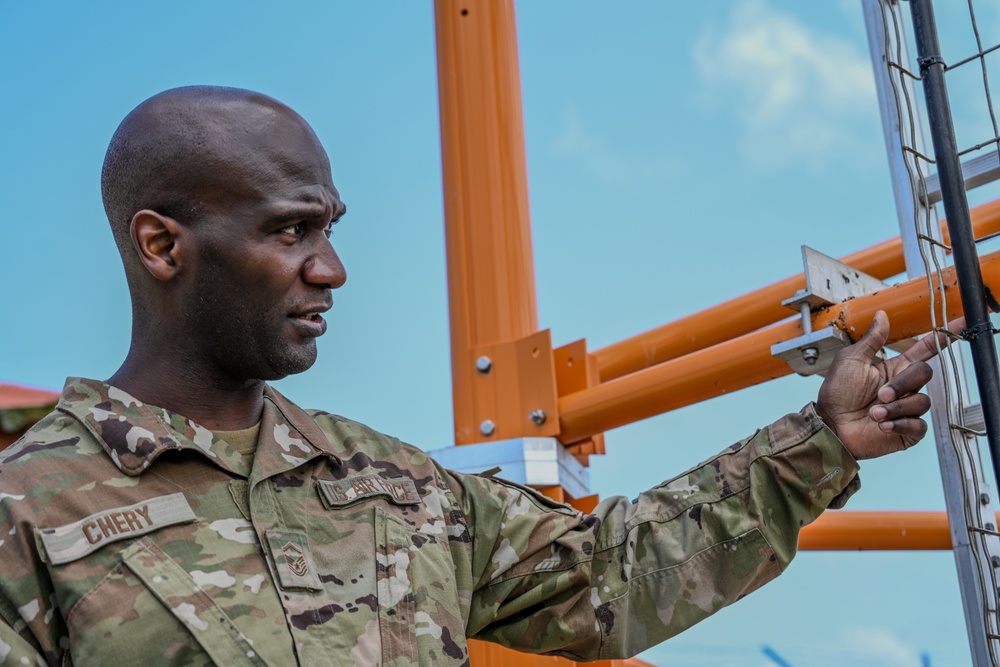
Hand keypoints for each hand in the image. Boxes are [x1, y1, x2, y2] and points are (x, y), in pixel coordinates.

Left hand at [815, 310, 958, 459]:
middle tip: (881, 394)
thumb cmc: (837, 394)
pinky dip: (900, 424)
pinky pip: (919, 425)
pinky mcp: (908, 430)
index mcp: (893, 368)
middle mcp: (904, 387)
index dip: (942, 338)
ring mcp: (907, 409)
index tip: (962, 323)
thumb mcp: (851, 361)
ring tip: (874, 413)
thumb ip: (871, 340)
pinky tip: (882, 425)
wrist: (831, 426)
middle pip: (924, 374)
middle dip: (903, 383)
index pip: (925, 350)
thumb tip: (882, 314)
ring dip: (896, 407)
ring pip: (922, 401)